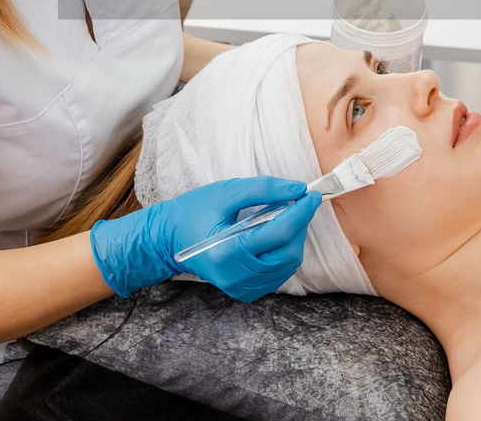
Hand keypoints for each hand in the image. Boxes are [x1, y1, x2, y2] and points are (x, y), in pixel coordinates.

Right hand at [90, 177, 321, 301]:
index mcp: (228, 251)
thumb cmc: (193, 212)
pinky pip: (277, 274)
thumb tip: (298, 188)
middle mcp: (236, 276)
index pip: (278, 232)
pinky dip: (283, 253)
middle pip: (287, 252)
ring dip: (293, 239)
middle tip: (298, 203)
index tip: (313, 194)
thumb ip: (263, 189)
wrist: (167, 240)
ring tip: (285, 217)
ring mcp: (240, 288)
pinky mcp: (244, 292)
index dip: (301, 211)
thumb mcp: (225, 192)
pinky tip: (275, 236)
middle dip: (299, 225)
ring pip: (286, 265)